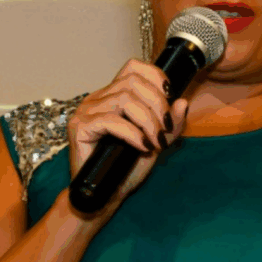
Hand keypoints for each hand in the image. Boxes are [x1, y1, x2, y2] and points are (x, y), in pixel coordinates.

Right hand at [66, 59, 187, 210]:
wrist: (105, 194)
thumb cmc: (125, 168)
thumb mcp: (157, 142)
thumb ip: (171, 124)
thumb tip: (182, 102)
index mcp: (114, 95)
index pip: (134, 67)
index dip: (156, 76)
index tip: (170, 98)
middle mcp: (98, 98)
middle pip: (133, 81)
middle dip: (158, 104)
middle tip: (165, 130)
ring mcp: (86, 111)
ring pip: (125, 99)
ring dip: (148, 121)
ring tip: (155, 141)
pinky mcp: (79, 127)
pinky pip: (111, 121)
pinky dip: (133, 133)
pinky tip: (142, 147)